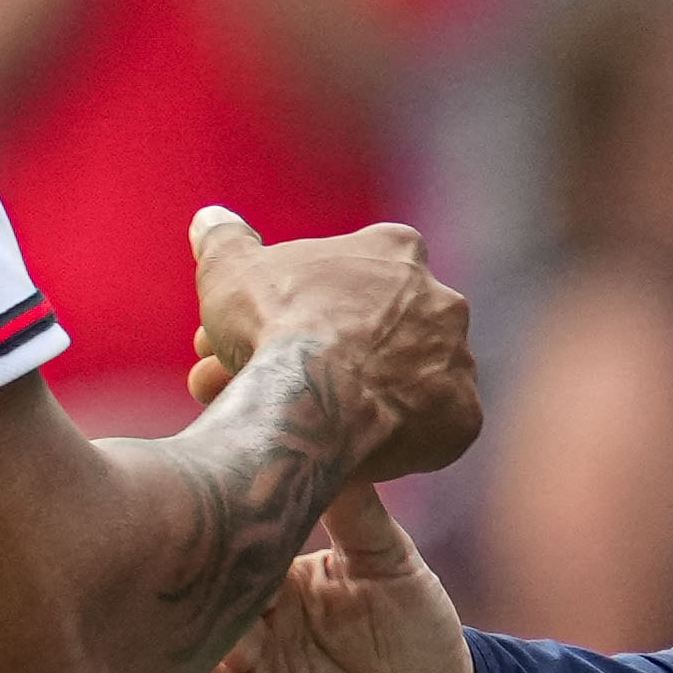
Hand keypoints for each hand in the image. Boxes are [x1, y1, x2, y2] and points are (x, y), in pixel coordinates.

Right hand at [188, 206, 477, 482]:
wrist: (312, 397)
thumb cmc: (273, 324)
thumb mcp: (229, 268)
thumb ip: (224, 239)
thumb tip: (210, 219)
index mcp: (396, 251)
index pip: (357, 272)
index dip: (310, 304)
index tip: (277, 330)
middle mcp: (442, 300)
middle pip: (381, 331)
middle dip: (333, 355)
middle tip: (284, 385)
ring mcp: (457, 360)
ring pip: (406, 381)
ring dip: (366, 396)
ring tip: (312, 425)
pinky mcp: (463, 418)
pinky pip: (430, 431)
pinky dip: (397, 440)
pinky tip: (354, 453)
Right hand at [198, 485, 473, 672]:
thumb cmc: (415, 630)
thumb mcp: (390, 563)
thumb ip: (356, 512)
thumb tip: (332, 431)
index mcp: (272, 602)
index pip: (232, 579)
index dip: (218, 565)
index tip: (200, 541)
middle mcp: (254, 657)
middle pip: (213, 641)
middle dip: (205, 633)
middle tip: (203, 617)